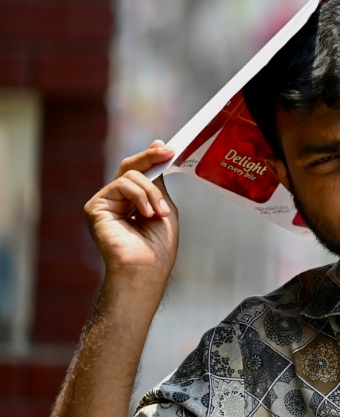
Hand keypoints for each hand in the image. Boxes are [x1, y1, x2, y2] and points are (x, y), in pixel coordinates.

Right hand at [84, 140, 178, 286]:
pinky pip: (121, 185)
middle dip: (149, 157)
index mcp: (132, 202)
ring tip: (159, 213)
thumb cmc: (158, 246)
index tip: (166, 147)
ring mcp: (105, 203)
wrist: (146, 269)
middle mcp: (116, 201)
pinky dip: (140, 196)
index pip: (139, 172)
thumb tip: (158, 150)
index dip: (150, 157)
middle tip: (167, 150)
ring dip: (151, 191)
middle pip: (129, 167)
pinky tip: (147, 214)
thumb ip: (158, 183)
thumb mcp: (164, 207)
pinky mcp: (95, 207)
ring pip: (130, 175)